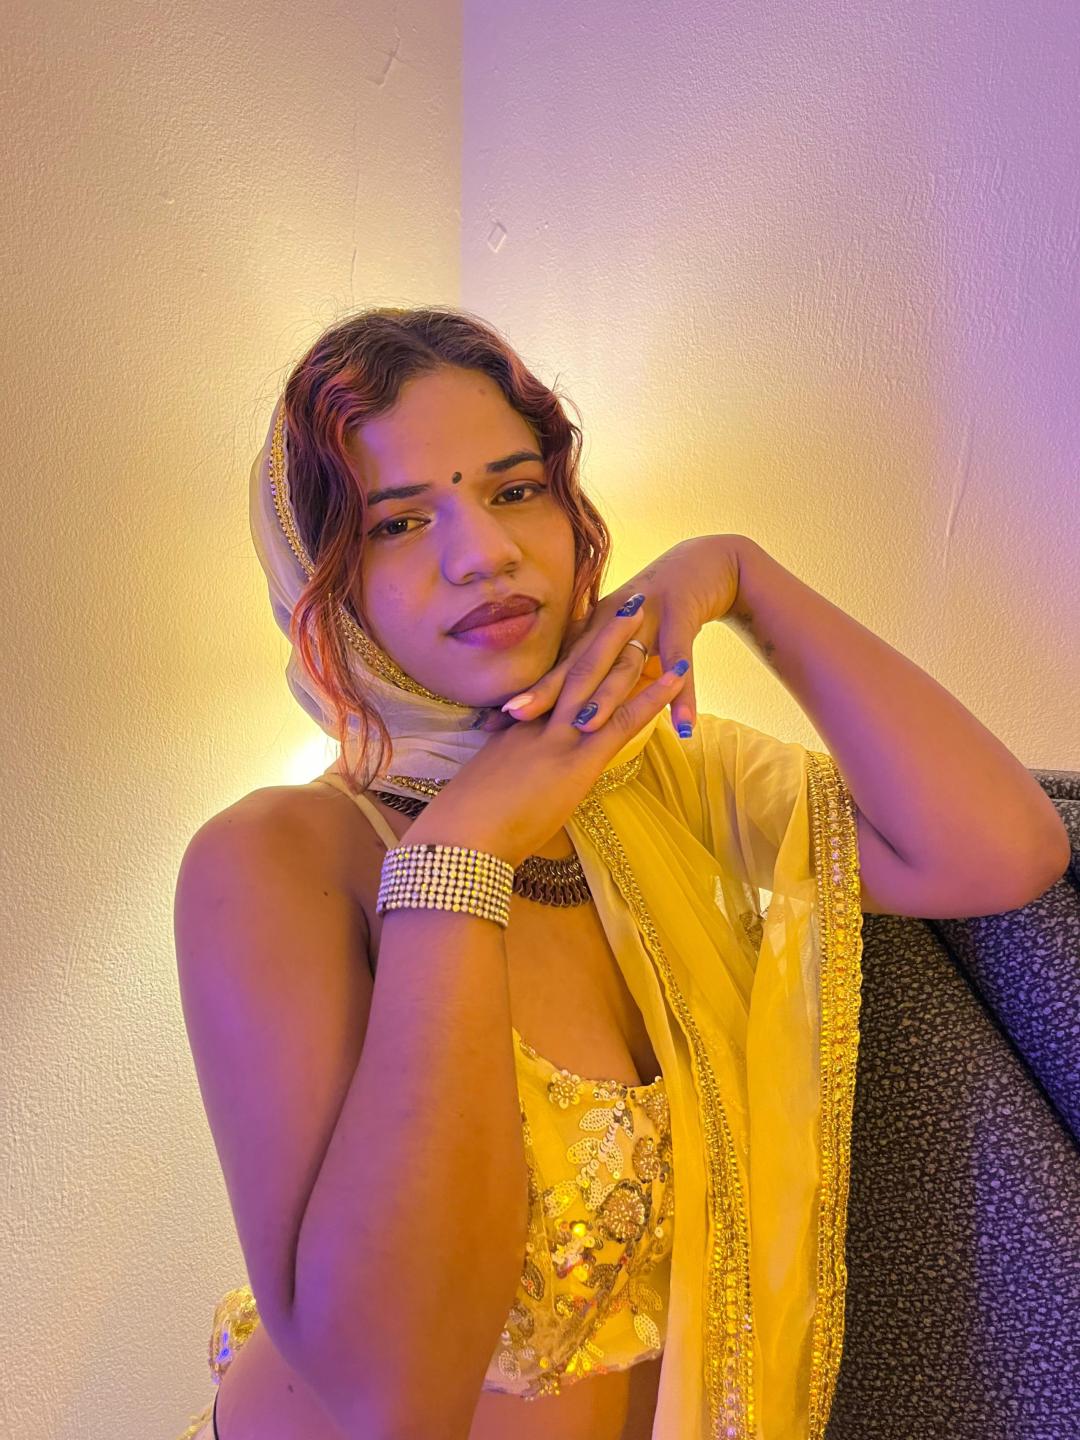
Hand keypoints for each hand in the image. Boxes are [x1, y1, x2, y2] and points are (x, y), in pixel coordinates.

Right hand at [410, 604, 693, 867]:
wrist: (459, 839)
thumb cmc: (465, 829)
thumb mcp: (487, 794)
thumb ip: (508, 780)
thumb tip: (515, 786)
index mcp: (517, 732)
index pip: (549, 686)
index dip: (570, 657)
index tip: (586, 630)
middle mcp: (538, 724)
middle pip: (573, 669)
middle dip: (599, 635)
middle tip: (623, 604)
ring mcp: (558, 739)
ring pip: (596, 682)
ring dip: (625, 647)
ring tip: (647, 614)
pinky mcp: (576, 762)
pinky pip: (621, 721)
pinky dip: (652, 696)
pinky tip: (676, 675)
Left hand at [478, 534, 744, 735]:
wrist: (706, 563)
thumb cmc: (658, 611)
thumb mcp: (622, 639)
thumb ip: (597, 669)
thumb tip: (566, 710)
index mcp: (595, 630)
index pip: (558, 668)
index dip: (529, 692)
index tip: (491, 718)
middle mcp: (612, 622)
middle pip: (579, 663)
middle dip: (547, 691)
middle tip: (514, 716)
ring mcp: (648, 617)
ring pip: (625, 661)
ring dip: (608, 696)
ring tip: (586, 728)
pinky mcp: (683, 616)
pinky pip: (682, 660)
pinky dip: (684, 696)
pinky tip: (683, 727)